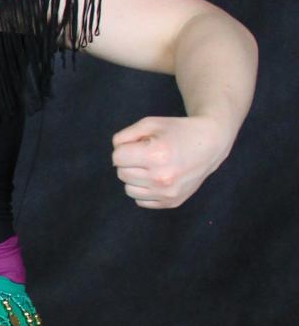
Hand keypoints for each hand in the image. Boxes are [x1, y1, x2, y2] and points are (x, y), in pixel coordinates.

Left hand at [110, 114, 229, 207]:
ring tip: (153, 166)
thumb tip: (114, 155)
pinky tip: (158, 177)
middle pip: (121, 173)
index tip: (139, 144)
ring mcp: (168, 193)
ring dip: (135, 177)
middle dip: (130, 162)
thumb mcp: (149, 123)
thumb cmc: (177, 131)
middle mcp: (162, 177)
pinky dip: (145, 190)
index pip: (117, 158)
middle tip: (148, 154)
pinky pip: (141, 200)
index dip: (125, 148)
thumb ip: (124, 136)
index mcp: (156, 155)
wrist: (210, 144)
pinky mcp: (172, 202)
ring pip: (128, 189)